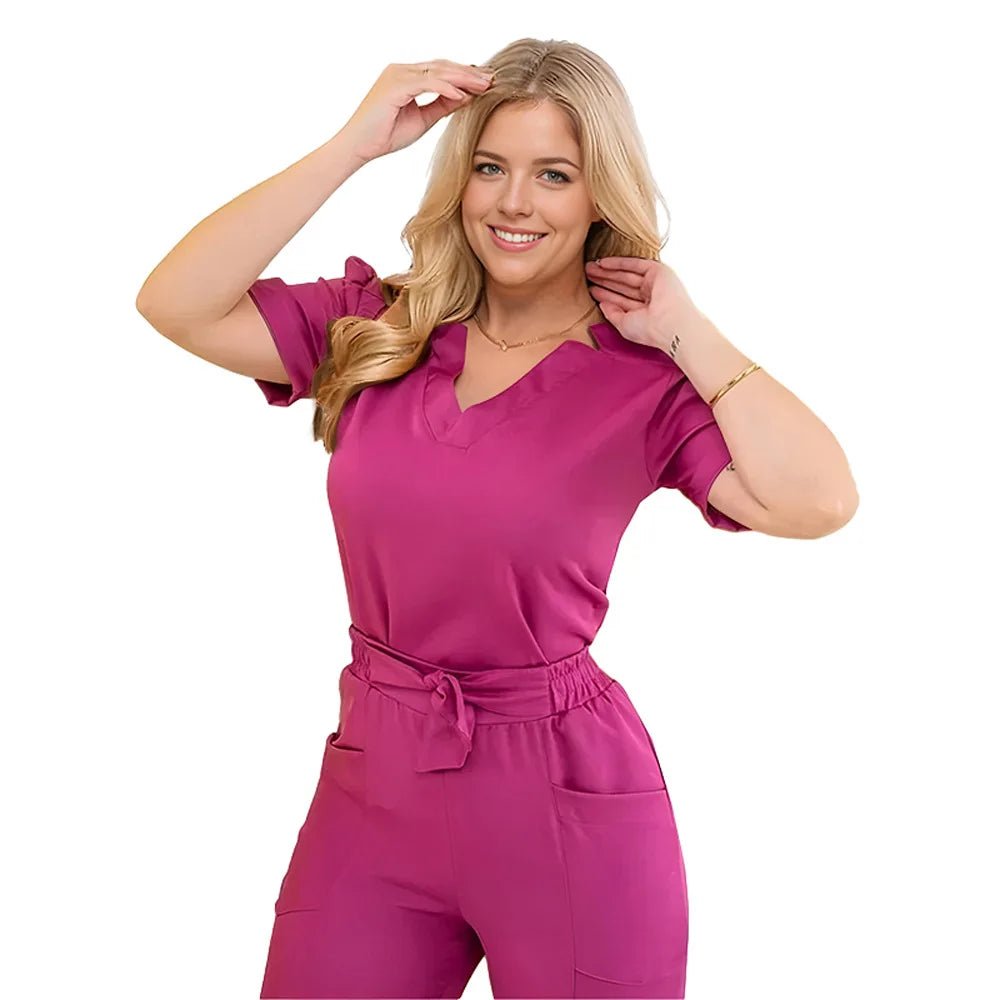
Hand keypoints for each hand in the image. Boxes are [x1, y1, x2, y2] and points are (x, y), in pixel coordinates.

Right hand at [341, 59, 494, 163]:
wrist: (359, 147)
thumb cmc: (384, 135)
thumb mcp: (422, 120)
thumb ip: (441, 106)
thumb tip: (465, 98)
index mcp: (407, 76)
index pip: (441, 71)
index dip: (464, 76)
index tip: (485, 83)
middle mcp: (402, 70)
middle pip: (442, 66)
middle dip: (468, 73)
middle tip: (492, 79)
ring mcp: (398, 74)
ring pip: (437, 71)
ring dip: (463, 78)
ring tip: (483, 85)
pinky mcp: (395, 84)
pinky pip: (427, 83)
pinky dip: (446, 88)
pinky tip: (463, 95)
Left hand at [585, 257, 702, 350]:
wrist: (669, 324)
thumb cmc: (649, 330)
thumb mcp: (624, 325)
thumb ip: (613, 314)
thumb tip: (602, 304)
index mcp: (646, 311)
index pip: (622, 299)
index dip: (606, 294)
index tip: (591, 290)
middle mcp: (651, 296)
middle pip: (623, 285)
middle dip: (604, 279)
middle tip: (587, 274)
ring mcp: (655, 283)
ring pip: (626, 275)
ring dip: (608, 271)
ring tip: (589, 268)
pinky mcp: (658, 271)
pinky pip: (634, 264)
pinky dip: (618, 263)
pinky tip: (602, 262)